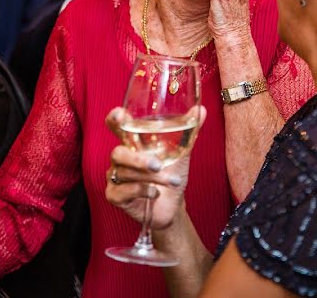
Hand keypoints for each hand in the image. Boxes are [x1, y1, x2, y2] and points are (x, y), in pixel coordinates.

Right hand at [103, 106, 205, 229]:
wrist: (173, 205)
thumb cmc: (172, 174)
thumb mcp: (181, 152)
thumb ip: (189, 130)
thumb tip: (202, 110)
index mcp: (133, 142)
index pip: (116, 125)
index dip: (114, 119)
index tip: (121, 115)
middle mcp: (121, 158)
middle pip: (117, 152)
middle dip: (138, 160)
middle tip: (157, 165)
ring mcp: (115, 176)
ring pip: (125, 173)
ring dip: (152, 178)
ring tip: (173, 181)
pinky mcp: (114, 195)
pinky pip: (121, 191)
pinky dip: (141, 191)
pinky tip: (155, 193)